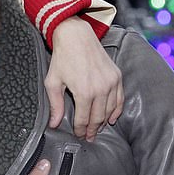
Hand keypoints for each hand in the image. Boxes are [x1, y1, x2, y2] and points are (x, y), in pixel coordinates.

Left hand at [47, 17, 123, 140]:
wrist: (76, 37)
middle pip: (98, 118)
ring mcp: (111, 82)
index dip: (80, 130)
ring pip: (110, 110)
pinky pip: (120, 99)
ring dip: (104, 122)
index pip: (83, 119)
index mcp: (84, 92)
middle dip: (92, 129)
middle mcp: (101, 89)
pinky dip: (117, 111)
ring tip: (97, 129)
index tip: (79, 135)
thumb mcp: (53, 82)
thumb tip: (54, 124)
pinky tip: (112, 118)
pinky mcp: (117, 76)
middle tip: (88, 137)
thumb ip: (56, 105)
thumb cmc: (63, 58)